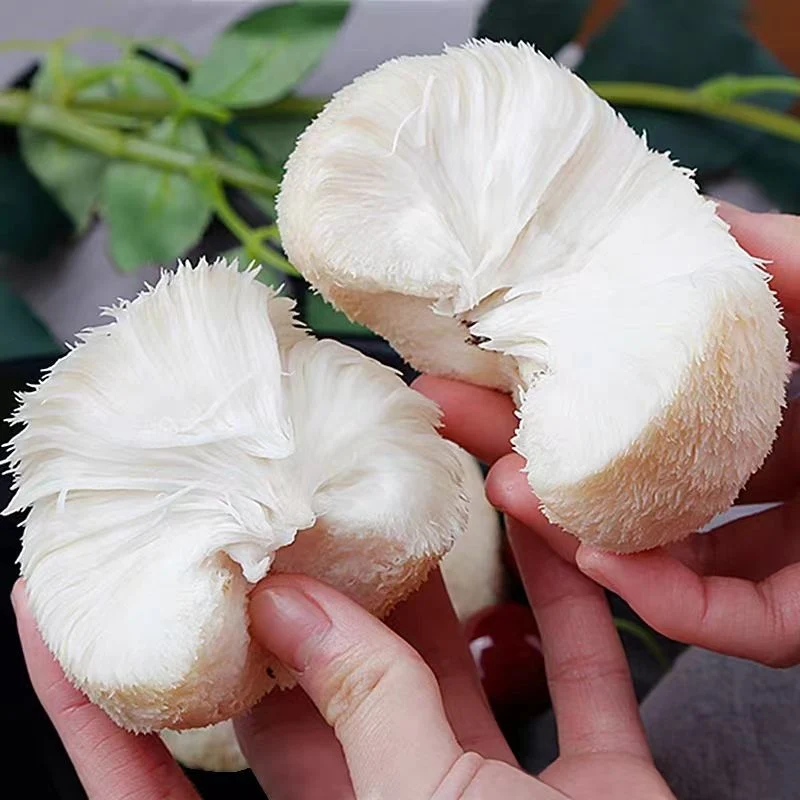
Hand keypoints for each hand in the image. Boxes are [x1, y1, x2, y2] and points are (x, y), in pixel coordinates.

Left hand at [12, 534, 673, 798]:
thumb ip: (362, 716)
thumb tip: (295, 603)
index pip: (153, 792)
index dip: (92, 704)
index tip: (46, 605)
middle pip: (309, 698)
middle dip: (286, 600)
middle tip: (261, 506)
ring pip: (441, 674)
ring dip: (430, 586)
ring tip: (391, 495)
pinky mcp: (593, 790)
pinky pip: (570, 675)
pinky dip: (560, 601)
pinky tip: (544, 531)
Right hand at [415, 202, 799, 668]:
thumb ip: (787, 261)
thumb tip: (694, 218)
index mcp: (790, 396)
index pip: (661, 391)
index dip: (578, 374)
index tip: (502, 354)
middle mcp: (783, 471)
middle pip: (641, 466)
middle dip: (543, 444)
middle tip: (459, 420)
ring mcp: (794, 549)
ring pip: (666, 550)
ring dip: (579, 525)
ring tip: (504, 491)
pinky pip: (725, 618)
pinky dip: (659, 595)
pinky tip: (597, 558)